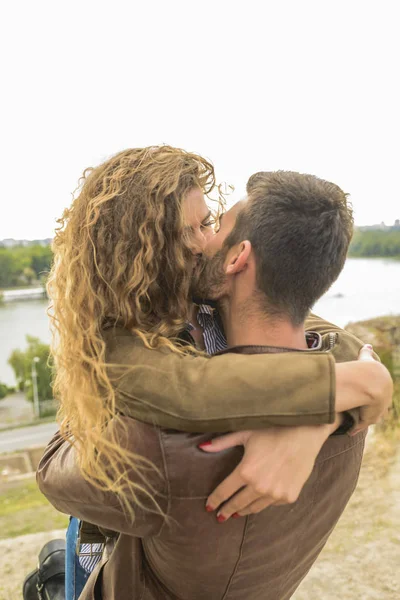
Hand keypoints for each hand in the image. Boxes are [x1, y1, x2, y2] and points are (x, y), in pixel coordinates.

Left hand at [199, 416, 340, 521]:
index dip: (215, 500)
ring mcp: (275, 494)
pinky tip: (259, 502)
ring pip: (254, 508)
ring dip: (243, 511)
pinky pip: (271, 504)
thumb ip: (222, 443)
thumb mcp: (245, 433)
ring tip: (237, 513)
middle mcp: (259, 486)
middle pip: (237, 504)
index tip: (209, 507)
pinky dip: (263, 503)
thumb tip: (201, 447)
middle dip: (226, 511)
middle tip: (220, 516)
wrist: (305, 433)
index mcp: (245, 471)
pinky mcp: (289, 496)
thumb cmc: (273, 430)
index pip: (224, 492)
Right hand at [335, 344, 392, 433]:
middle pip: (379, 409)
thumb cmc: (366, 369)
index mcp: (384, 387)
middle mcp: (383, 401)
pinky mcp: (369, 418)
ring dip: (363, 421)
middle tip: (363, 414)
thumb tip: (368, 345)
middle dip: (373, 411)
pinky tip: (348, 431)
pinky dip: (355, 428)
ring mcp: (377, 411)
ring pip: (371, 418)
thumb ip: (366, 353)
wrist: (369, 381)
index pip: (381, 396)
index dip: (376, 398)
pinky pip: (360, 425)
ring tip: (354, 426)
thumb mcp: (366, 360)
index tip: (370, 400)